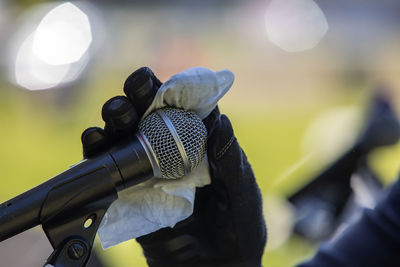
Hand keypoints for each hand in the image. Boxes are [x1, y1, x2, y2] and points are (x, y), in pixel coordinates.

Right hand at [81, 67, 266, 266]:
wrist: (218, 264)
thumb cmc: (238, 224)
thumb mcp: (241, 190)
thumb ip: (230, 159)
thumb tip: (220, 121)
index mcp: (200, 143)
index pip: (184, 108)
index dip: (173, 90)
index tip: (164, 79)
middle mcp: (171, 150)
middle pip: (149, 115)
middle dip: (140, 97)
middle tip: (136, 88)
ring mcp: (147, 170)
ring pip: (125, 136)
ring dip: (117, 119)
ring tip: (117, 112)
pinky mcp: (129, 192)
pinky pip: (109, 169)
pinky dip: (99, 153)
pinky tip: (97, 141)